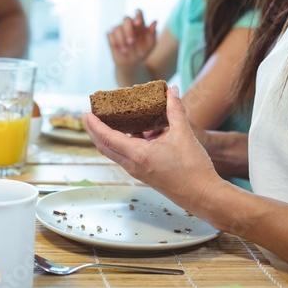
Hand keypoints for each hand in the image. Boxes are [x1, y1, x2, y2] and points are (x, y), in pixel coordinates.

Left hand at [84, 87, 218, 209]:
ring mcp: (138, 171)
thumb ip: (175, 110)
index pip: (107, 138)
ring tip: (112, 119)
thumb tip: (171, 91)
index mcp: (139, 155)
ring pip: (116, 152)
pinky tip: (139, 130)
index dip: (94, 125)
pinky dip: (126, 142)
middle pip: (105, 146)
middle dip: (94, 131)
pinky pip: (128, 155)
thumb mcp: (184, 135)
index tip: (85, 113)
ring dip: (110, 136)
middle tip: (90, 115)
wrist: (202, 196)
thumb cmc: (193, 169)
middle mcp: (134, 165)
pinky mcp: (145, 173)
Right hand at [107, 9, 157, 66]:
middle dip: (128, 30)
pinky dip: (115, 43)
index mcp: (139, 24)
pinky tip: (120, 50)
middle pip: (125, 18)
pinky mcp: (111, 35)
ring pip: (117, 27)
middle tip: (131, 41)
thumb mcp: (150, 45)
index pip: (138, 13)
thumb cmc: (143, 52)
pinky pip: (110, 34)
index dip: (137, 16)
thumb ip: (153, 33)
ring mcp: (119, 29)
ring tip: (126, 50)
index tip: (138, 23)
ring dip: (121, 40)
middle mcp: (128, 24)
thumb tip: (155, 21)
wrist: (132, 63)